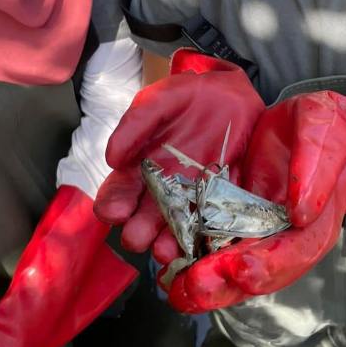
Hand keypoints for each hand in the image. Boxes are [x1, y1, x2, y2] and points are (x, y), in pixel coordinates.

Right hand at [94, 50, 264, 257]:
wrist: (233, 96)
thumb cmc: (190, 97)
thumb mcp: (159, 100)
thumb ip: (135, 123)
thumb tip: (112, 158)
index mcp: (140, 169)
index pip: (116, 197)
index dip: (111, 207)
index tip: (115, 212)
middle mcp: (162, 191)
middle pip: (141, 222)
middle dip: (137, 233)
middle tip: (138, 235)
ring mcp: (192, 200)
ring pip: (174, 231)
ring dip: (166, 244)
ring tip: (165, 250)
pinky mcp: (222, 202)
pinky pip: (212, 227)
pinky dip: (205, 239)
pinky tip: (199, 246)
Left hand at [166, 89, 345, 312]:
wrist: (321, 129)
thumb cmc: (329, 129)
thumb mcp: (326, 130)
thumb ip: (316, 165)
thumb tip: (301, 208)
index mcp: (315, 223)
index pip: (294, 253)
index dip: (267, 264)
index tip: (239, 267)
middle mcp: (287, 238)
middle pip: (257, 274)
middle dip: (222, 285)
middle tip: (188, 288)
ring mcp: (261, 236)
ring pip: (232, 271)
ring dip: (202, 284)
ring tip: (171, 286)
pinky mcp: (237, 225)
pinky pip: (215, 251)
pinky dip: (193, 262)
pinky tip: (167, 265)